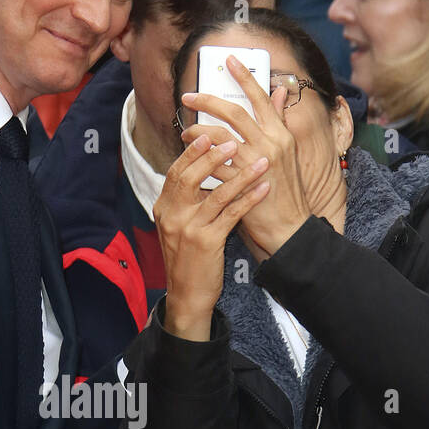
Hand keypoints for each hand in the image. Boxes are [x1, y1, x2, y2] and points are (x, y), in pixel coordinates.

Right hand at [154, 129, 271, 341]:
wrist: (186, 295)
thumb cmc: (187, 259)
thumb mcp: (178, 227)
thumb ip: (185, 201)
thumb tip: (199, 173)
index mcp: (164, 208)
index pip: (176, 172)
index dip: (191, 152)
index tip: (206, 133)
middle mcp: (172, 215)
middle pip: (190, 176)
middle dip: (212, 155)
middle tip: (232, 139)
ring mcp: (189, 228)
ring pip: (217, 193)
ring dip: (240, 173)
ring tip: (260, 160)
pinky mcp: (206, 242)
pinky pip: (232, 214)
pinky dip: (249, 198)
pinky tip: (264, 188)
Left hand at [180, 55, 311, 257]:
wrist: (289, 225)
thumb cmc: (286, 188)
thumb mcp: (288, 150)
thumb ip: (278, 120)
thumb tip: (280, 92)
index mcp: (280, 133)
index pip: (260, 97)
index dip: (244, 76)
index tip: (229, 60)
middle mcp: (270, 143)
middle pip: (233, 112)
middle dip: (207, 101)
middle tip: (188, 97)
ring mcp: (255, 162)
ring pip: (219, 136)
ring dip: (198, 131)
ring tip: (185, 132)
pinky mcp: (242, 182)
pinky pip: (214, 165)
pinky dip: (200, 159)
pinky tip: (189, 158)